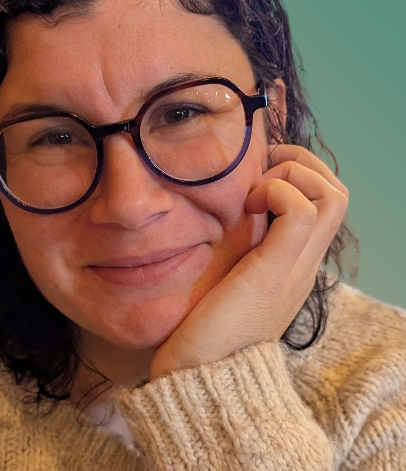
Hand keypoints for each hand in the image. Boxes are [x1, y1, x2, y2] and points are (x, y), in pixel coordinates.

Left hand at [149, 144, 348, 379]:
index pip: (327, 202)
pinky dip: (278, 192)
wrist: (202, 376)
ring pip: (331, 195)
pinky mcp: (275, 271)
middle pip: (337, 192)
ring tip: (255, 193)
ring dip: (292, 175)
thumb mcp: (231, 279)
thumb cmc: (206, 326)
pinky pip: (301, 211)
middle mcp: (304, 263)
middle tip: (260, 173)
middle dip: (301, 163)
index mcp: (295, 263)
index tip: (258, 174)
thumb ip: (241, 252)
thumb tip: (228, 217)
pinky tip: (247, 206)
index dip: (300, 173)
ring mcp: (295, 267)